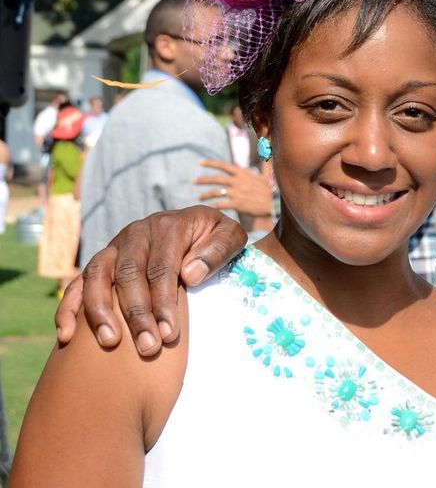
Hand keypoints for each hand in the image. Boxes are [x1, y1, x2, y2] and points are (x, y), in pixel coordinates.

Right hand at [54, 206, 247, 355]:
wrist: (199, 225)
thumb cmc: (216, 238)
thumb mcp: (231, 235)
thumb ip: (218, 249)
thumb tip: (190, 274)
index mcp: (170, 226)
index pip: (162, 267)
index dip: (163, 301)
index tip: (169, 333)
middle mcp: (137, 233)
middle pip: (129, 274)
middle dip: (136, 314)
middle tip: (147, 347)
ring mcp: (116, 246)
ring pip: (98, 275)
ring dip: (100, 311)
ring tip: (110, 343)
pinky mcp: (103, 261)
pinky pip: (79, 282)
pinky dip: (70, 306)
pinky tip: (67, 334)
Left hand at [195, 159, 273, 217]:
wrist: (274, 204)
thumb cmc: (270, 189)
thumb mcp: (266, 175)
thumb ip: (263, 164)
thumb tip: (267, 149)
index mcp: (242, 173)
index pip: (223, 165)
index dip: (211, 163)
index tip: (200, 162)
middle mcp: (237, 181)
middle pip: (215, 179)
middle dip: (203, 180)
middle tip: (193, 181)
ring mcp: (236, 193)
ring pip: (216, 192)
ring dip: (205, 195)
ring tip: (199, 198)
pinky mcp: (237, 204)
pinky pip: (221, 204)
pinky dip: (213, 205)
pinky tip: (209, 207)